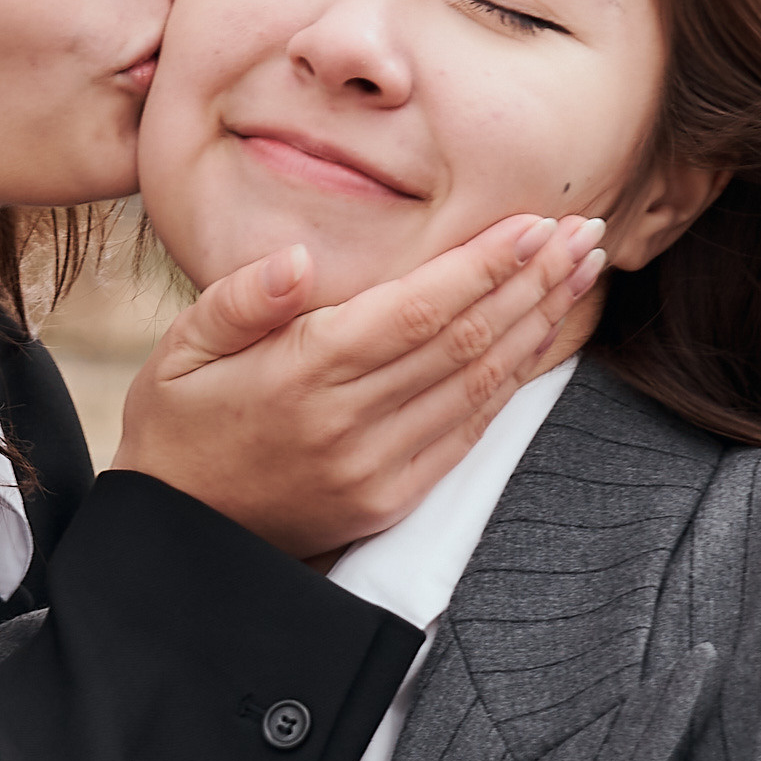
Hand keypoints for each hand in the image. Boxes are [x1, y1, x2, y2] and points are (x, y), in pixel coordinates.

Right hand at [111, 215, 605, 559]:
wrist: (175, 537)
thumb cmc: (177, 426)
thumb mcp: (180, 350)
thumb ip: (240, 299)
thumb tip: (296, 257)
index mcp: (301, 375)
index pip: (419, 309)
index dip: (486, 264)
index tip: (537, 223)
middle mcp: (349, 425)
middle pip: (466, 342)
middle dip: (533, 281)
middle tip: (585, 233)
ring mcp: (376, 471)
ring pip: (480, 387)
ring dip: (539, 325)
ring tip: (583, 274)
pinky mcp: (389, 501)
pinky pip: (468, 434)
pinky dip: (513, 382)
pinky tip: (540, 339)